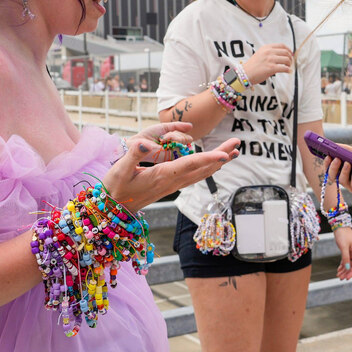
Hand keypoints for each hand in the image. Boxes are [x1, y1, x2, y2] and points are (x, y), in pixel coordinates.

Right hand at [104, 122, 239, 210]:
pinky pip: (195, 176)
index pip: (189, 165)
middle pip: (202, 168)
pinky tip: (214, 163)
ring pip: (202, 173)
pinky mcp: (172, 185)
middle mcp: (172, 182)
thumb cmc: (115, 188)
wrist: (114, 209)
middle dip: (221, 156)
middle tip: (238, 143)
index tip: (225, 155)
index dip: (208, 159)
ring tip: (234, 152)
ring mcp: (174, 185)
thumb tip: (146, 143)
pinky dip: (208, 167)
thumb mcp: (120, 170)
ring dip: (218, 162)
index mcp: (163, 176)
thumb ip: (133, 155)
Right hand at [243, 43, 293, 84]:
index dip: (288, 49)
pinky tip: (288, 71)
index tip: (291, 54)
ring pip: (287, 60)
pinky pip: (284, 68)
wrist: (245, 73)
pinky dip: (288, 70)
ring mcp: (270, 60)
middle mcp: (269, 52)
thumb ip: (269, 53)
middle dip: (290, 58)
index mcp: (266, 48)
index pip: (281, 45)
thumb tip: (280, 55)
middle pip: (286, 52)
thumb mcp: (260, 54)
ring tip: (288, 67)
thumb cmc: (252, 66)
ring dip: (290, 64)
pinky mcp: (271, 68)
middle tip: (290, 62)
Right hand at [324, 152, 351, 198]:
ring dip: (343, 171)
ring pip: (342, 181)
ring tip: (348, 163)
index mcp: (342, 171)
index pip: (330, 169)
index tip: (328, 156)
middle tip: (337, 160)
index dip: (327, 164)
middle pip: (332, 177)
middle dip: (333, 168)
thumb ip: (347, 150)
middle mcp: (345, 180)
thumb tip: (335, 145)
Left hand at [333, 226, 351, 280]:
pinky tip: (338, 270)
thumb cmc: (343, 235)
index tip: (347, 278)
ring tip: (338, 276)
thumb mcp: (344, 247)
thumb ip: (345, 257)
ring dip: (344, 270)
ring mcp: (350, 253)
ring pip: (348, 264)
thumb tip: (346, 267)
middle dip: (346, 273)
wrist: (340, 227)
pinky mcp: (346, 251)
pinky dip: (342, 266)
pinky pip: (345, 261)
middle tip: (341, 278)